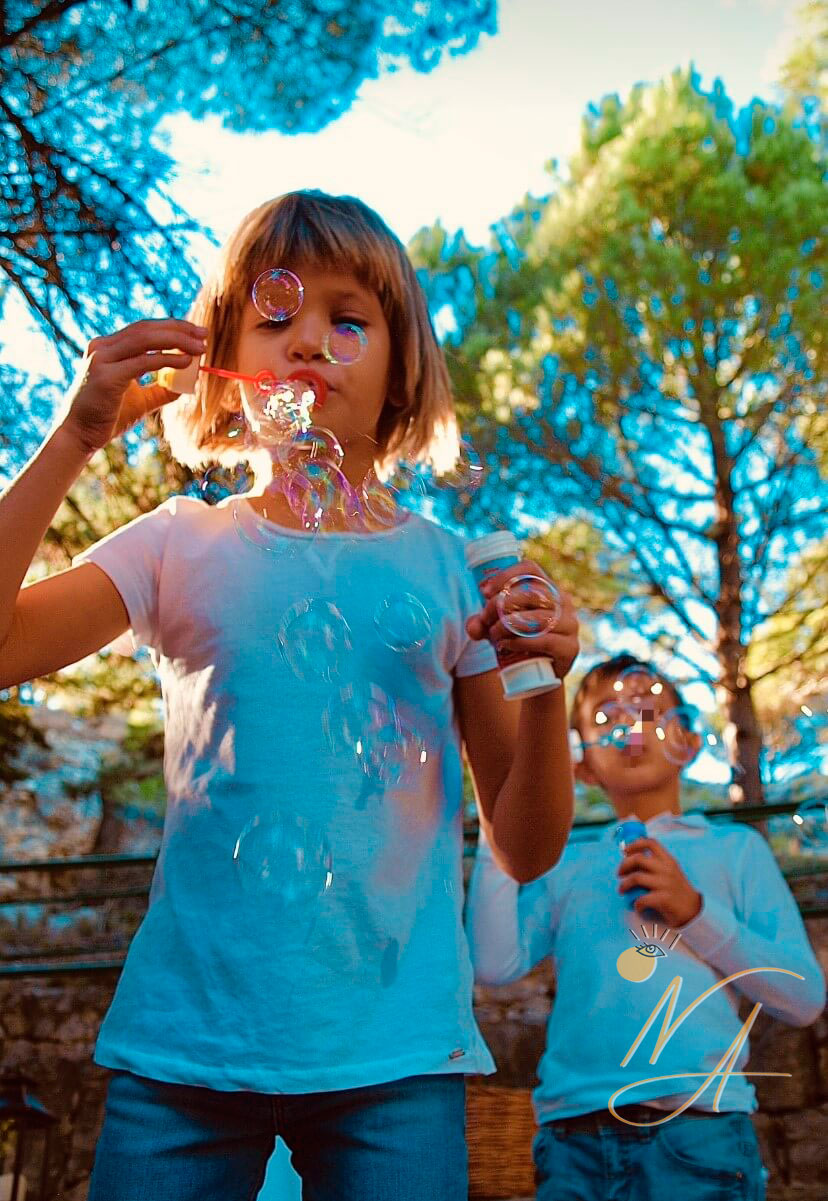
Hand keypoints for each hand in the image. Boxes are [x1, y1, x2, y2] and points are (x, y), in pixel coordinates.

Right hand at [57, 318, 207, 454]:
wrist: (80, 436)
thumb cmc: (107, 418)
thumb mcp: (139, 400)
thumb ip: (160, 390)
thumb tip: (186, 385)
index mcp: (108, 348)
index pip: (143, 328)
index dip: (171, 327)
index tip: (196, 331)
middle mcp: (102, 347)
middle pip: (145, 329)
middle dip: (178, 329)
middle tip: (203, 334)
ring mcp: (102, 359)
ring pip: (145, 340)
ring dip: (176, 341)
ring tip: (199, 347)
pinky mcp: (106, 376)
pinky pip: (142, 362)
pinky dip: (166, 360)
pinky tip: (185, 362)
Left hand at [465, 559, 579, 679]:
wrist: (539, 675)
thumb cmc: (518, 642)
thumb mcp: (496, 628)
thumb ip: (482, 624)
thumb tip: (473, 626)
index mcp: (547, 588)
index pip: (530, 569)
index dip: (506, 576)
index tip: (485, 592)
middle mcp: (563, 602)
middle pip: (532, 593)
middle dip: (502, 604)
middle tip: (485, 617)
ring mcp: (570, 625)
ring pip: (539, 617)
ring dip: (509, 624)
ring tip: (494, 634)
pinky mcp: (570, 648)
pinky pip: (546, 640)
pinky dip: (521, 641)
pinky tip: (506, 645)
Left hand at [618, 838, 701, 926]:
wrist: (695, 911)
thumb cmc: (678, 891)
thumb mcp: (670, 872)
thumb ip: (656, 864)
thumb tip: (631, 858)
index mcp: (668, 860)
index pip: (651, 843)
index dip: (635, 844)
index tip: (625, 852)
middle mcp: (667, 869)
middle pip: (638, 859)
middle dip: (624, 865)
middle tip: (619, 874)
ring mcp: (665, 884)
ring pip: (636, 878)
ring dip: (624, 884)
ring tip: (622, 890)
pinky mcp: (664, 899)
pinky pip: (642, 898)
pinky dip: (636, 903)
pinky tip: (637, 906)